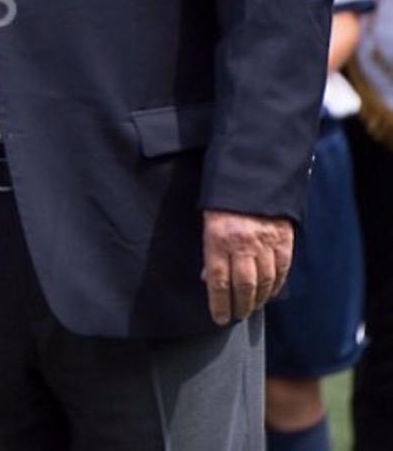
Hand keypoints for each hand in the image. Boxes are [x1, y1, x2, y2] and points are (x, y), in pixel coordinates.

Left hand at [201, 209, 293, 325]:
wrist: (253, 175)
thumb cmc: (224, 199)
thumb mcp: (207, 221)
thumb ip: (210, 251)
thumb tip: (208, 279)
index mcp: (218, 238)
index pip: (218, 281)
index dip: (219, 304)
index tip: (219, 318)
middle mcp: (243, 243)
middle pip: (244, 286)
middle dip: (240, 306)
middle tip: (237, 316)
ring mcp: (265, 242)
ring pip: (265, 282)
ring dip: (259, 299)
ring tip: (252, 308)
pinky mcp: (283, 239)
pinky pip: (282, 269)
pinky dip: (277, 285)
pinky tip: (270, 293)